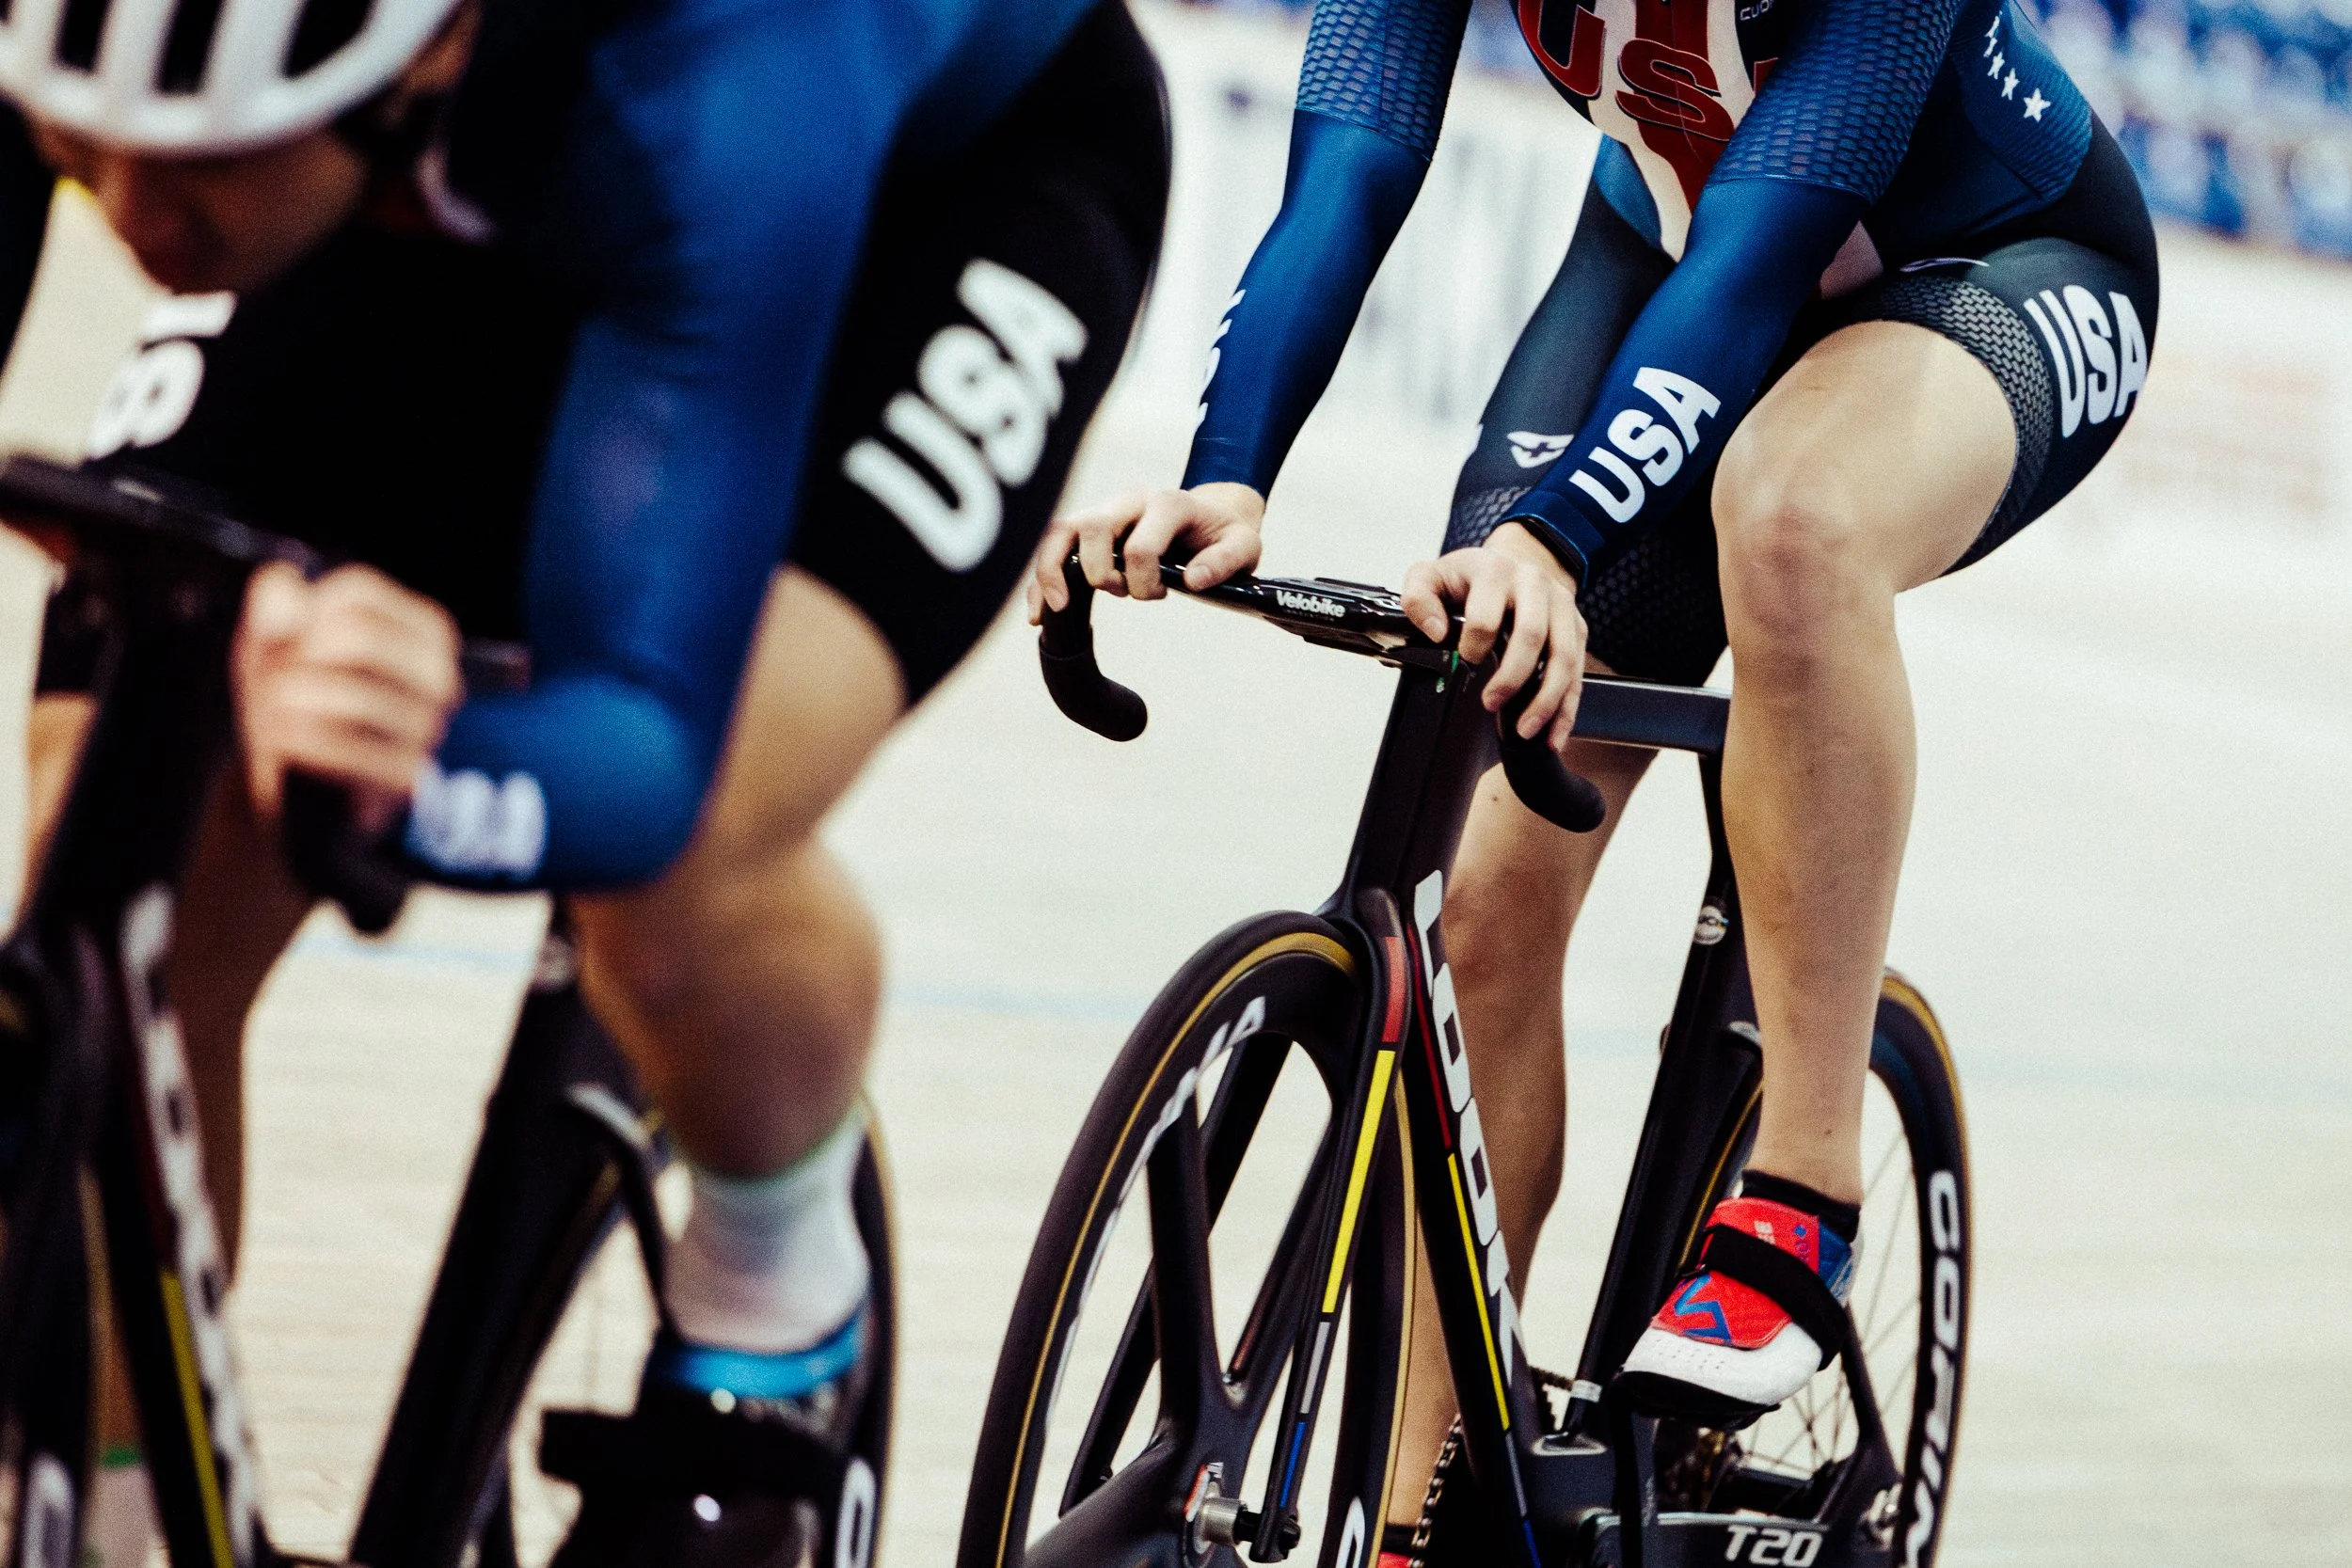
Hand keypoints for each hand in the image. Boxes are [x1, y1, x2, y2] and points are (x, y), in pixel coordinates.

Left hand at [235, 562, 461, 833]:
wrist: (292, 776)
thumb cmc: (294, 697)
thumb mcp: (275, 638)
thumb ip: (275, 603)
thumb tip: (284, 594)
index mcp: (423, 632)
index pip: (360, 591)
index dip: (304, 610)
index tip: (288, 638)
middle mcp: (440, 676)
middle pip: (360, 635)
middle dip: (297, 657)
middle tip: (277, 682)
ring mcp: (429, 728)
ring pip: (350, 695)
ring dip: (289, 704)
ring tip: (277, 716)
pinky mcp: (407, 776)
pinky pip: (342, 747)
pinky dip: (298, 744)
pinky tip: (287, 747)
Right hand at [1027, 482, 1266, 620]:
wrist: (1213, 514)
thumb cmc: (1225, 534)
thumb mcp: (1244, 546)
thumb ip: (1225, 562)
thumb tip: (1193, 581)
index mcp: (1167, 503)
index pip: (1140, 545)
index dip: (1144, 581)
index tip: (1161, 594)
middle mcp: (1129, 501)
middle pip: (1092, 527)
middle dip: (1099, 572)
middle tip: (1119, 593)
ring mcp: (1105, 511)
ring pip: (1060, 531)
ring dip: (1053, 571)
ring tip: (1057, 609)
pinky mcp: (1089, 527)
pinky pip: (1052, 546)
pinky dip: (1040, 579)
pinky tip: (1037, 615)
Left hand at [1400, 522, 1586, 755]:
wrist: (1512, 561)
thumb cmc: (1469, 578)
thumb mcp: (1430, 577)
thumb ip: (1418, 598)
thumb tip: (1435, 631)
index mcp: (1494, 571)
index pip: (1487, 613)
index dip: (1474, 643)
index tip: (1466, 660)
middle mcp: (1534, 584)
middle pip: (1532, 634)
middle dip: (1512, 677)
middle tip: (1490, 704)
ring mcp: (1561, 606)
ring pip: (1564, 657)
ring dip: (1546, 699)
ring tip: (1525, 729)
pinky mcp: (1577, 628)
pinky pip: (1578, 672)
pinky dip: (1567, 708)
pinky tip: (1553, 735)